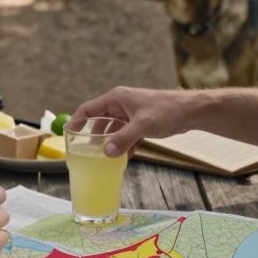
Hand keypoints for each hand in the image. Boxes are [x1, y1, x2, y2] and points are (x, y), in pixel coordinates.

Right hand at [68, 86, 194, 156]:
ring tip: (105, 159)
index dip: (76, 121)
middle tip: (86, 154)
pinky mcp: (139, 124)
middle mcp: (120, 105)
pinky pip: (125, 136)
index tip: (67, 135)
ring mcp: (130, 115)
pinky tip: (126, 158)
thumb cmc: (167, 110)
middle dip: (94, 138)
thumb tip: (106, 152)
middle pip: (99, 122)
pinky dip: (124, 146)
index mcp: (116, 99)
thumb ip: (124, 139)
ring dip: (111, 144)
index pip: (88, 109)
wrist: (190, 111)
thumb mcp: (143, 125)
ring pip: (113, 131)